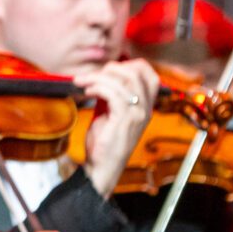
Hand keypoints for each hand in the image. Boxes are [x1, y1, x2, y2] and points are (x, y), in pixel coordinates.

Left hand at [74, 60, 160, 196]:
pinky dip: (97, 87)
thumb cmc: (105, 140)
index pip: (150, 75)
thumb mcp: (111, 113)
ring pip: (122, 81)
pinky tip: (87, 92)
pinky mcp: (124, 119)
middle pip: (136, 72)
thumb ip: (112, 95)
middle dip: (111, 68)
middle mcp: (145, 108)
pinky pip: (112, 93)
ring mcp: (137, 114)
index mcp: (145, 106)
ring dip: (97, 77)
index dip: (130, 65)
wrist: (102, 166)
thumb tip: (102, 75)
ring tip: (82, 82)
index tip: (109, 70)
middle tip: (92, 75)